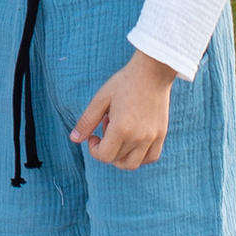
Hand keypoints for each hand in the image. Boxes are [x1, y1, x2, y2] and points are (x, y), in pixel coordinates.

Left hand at [72, 49, 176, 169]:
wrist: (152, 72)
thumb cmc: (124, 83)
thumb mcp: (101, 99)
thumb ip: (87, 121)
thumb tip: (74, 140)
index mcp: (122, 128)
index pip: (104, 156)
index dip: (94, 149)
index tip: (94, 135)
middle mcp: (139, 137)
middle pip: (117, 159)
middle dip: (107, 148)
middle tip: (108, 126)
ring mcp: (152, 137)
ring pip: (133, 163)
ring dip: (121, 156)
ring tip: (120, 135)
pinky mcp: (161, 134)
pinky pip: (151, 157)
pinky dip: (140, 157)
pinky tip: (133, 142)